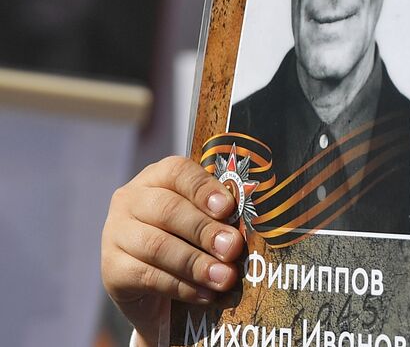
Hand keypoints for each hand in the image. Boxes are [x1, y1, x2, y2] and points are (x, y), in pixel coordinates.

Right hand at [100, 156, 245, 345]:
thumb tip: (241, 234)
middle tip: (233, 248)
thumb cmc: (187, 240)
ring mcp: (115, 233)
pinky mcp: (111, 269)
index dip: (203, 188)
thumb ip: (218, 218)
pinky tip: (205, 294)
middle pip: (168, 210)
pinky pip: (148, 276)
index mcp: (156, 177)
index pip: (177, 172)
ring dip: (196, 263)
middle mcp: (129, 200)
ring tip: (225, 277)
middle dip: (205, 231)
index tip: (228, 208)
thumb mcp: (201, 221)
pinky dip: (181, 286)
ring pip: (157, 246)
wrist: (155, 287)